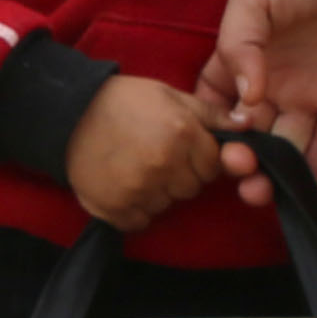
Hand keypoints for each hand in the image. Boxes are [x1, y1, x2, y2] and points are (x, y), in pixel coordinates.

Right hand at [63, 73, 227, 232]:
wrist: (68, 115)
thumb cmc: (123, 101)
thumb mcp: (170, 96)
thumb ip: (211, 114)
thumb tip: (248, 126)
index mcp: (182, 134)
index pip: (212, 166)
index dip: (197, 158)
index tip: (178, 148)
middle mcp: (165, 164)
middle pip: (191, 189)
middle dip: (179, 176)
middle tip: (153, 156)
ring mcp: (140, 189)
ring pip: (167, 206)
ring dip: (156, 193)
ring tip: (134, 168)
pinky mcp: (116, 208)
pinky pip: (140, 221)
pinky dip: (134, 210)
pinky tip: (122, 185)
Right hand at [206, 0, 316, 204]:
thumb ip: (238, 42)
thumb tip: (245, 98)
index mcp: (243, 60)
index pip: (215, 102)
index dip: (209, 124)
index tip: (208, 139)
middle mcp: (273, 86)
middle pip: (249, 135)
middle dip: (239, 158)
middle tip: (239, 168)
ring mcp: (310, 98)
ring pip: (285, 148)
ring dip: (271, 176)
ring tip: (257, 193)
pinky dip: (313, 173)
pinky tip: (297, 192)